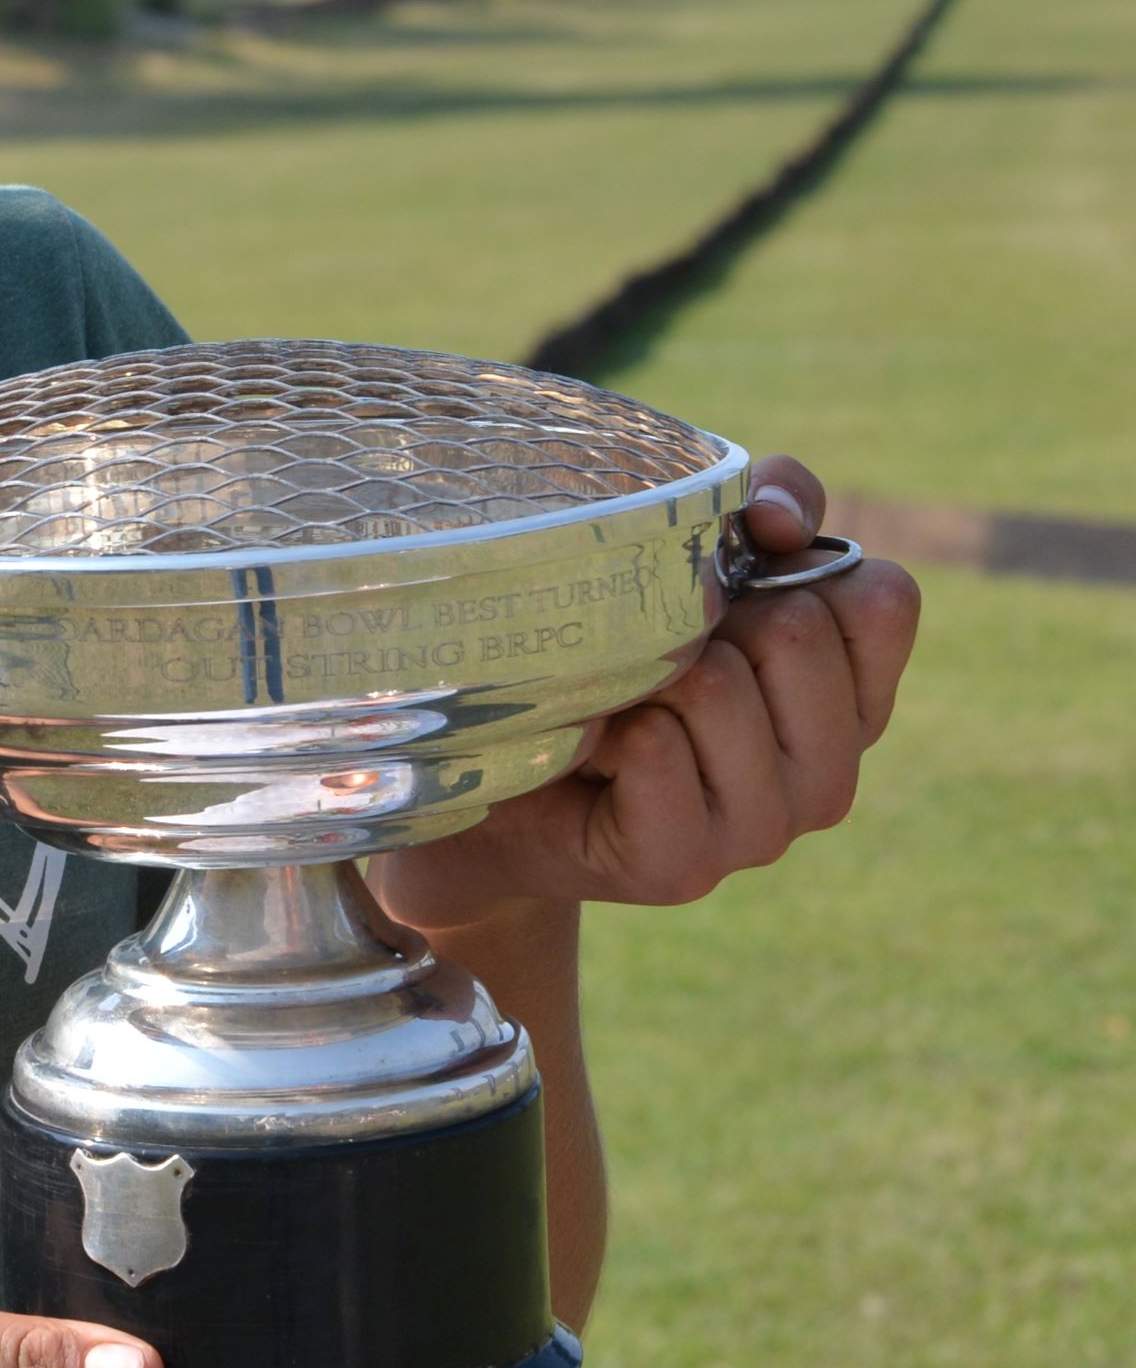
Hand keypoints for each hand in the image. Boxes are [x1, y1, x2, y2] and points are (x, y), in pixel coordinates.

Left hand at [369, 455, 921, 938]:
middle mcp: (829, 776)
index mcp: (849, 701)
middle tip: (651, 656)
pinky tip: (583, 752)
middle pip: (796, 631)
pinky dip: (597, 727)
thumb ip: (766, 501)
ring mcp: (762, 831)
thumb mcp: (690, 549)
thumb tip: (778, 519)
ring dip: (639, 671)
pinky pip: (654, 748)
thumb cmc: (602, 644)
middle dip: (700, 616)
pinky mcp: (682, 866)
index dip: (794, 564)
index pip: (883, 600)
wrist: (484, 768)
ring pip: (717, 687)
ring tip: (614, 704)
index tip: (726, 584)